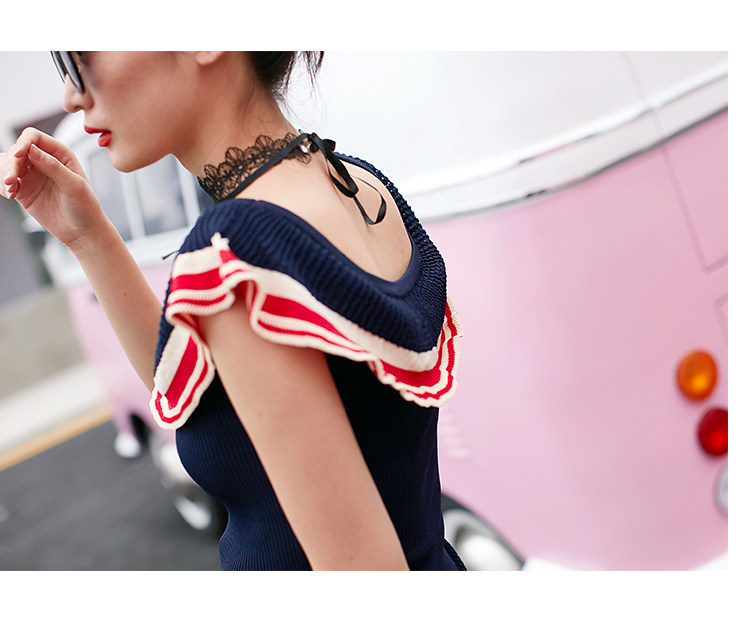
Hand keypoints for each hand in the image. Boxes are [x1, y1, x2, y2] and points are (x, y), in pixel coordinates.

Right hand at [1, 127, 107, 249]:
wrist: (83, 232)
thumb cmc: (86, 207)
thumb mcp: (74, 186)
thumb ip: (54, 167)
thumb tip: (33, 150)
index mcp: (60, 154)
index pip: (34, 137)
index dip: (23, 142)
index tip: (18, 155)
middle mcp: (44, 161)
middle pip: (17, 150)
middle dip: (11, 163)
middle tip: (11, 180)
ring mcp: (33, 175)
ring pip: (8, 163)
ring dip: (4, 173)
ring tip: (10, 189)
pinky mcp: (24, 190)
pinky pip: (5, 181)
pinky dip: (3, 185)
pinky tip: (10, 195)